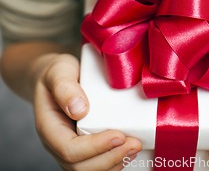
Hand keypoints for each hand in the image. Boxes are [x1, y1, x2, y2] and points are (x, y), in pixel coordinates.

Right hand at [33, 53, 141, 169]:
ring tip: (135, 147)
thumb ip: (65, 88)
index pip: (69, 149)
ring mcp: (71, 148)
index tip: (118, 136)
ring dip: (114, 163)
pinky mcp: (84, 147)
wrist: (56, 77)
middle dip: (109, 158)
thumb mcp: (58, 72)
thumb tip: (79, 110)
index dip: (94, 147)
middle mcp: (58, 144)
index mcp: (49, 128)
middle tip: (134, 144)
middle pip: (80, 166)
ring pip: (90, 169)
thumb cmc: (57, 73)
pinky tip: (129, 150)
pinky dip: (114, 161)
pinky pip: (96, 164)